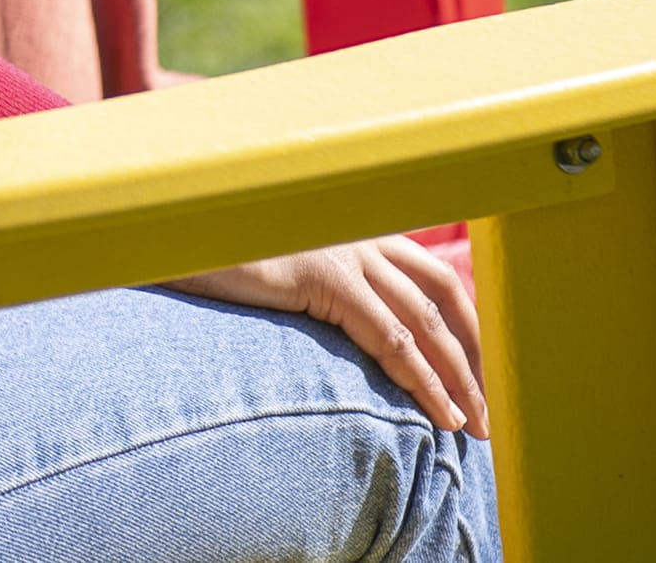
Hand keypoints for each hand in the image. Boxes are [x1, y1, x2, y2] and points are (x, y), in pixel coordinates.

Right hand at [172, 237, 487, 437]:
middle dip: (475, 356)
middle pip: (445, 296)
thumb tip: (344, 331)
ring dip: (461, 380)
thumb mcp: (276, 271)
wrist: (167, 232)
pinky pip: (395, 341)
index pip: (432, 276)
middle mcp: (358, 232)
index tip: (476, 375)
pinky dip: (426, 383)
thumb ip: (317, 288)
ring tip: (474, 427)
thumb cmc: (211, 255)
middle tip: (487, 410)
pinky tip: (441, 416)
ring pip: (429, 324)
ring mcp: (345, 251)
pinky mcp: (326, 278)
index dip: (464, 327)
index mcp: (352, 227)